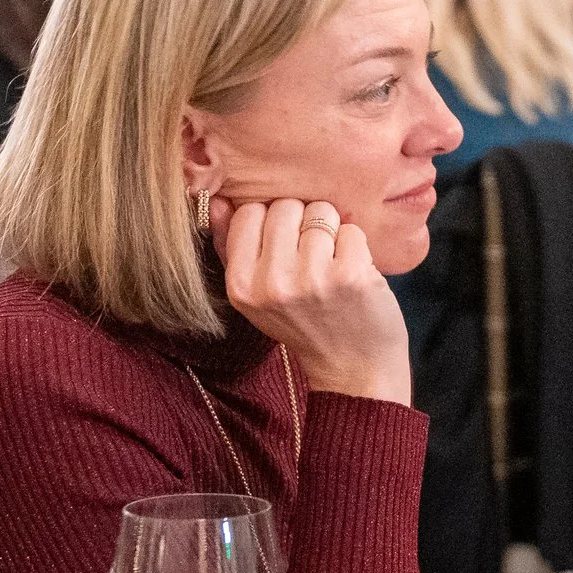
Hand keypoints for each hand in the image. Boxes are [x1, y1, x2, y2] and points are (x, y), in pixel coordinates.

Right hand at [213, 197, 410, 405]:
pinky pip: (352, 230)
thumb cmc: (306, 326)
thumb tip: (215, 200)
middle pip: (285, 206)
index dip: (271, 222)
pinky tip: (354, 274)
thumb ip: (232, 248)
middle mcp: (272, 282)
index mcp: (241, 285)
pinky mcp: (350, 276)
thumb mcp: (257, 296)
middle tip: (312, 258)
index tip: (284, 247)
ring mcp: (312, 278)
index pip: (248, 212)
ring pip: (320, 212)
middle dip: (303, 222)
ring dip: (332, 233)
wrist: (354, 371)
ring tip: (332, 266)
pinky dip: (357, 247)